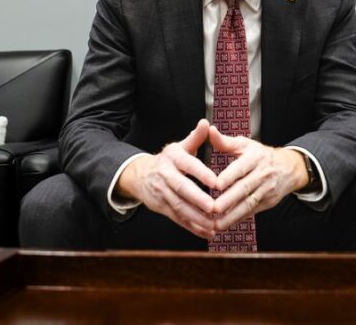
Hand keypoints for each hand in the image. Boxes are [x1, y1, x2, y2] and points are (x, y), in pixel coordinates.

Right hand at [116, 119, 218, 238]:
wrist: (139, 175)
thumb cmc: (168, 160)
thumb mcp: (180, 146)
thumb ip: (196, 137)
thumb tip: (206, 123)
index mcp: (173, 158)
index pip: (188, 165)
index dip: (201, 173)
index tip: (216, 182)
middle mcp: (166, 176)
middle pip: (182, 189)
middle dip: (198, 200)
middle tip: (214, 207)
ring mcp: (162, 193)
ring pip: (180, 207)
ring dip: (197, 218)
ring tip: (215, 224)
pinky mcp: (162, 208)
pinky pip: (178, 219)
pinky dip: (193, 227)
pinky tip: (208, 232)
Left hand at [209, 125, 308, 231]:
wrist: (288, 167)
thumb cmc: (260, 155)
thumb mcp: (245, 145)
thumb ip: (225, 141)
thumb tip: (209, 130)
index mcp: (255, 157)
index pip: (241, 167)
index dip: (229, 176)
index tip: (215, 184)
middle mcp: (262, 174)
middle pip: (245, 188)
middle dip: (229, 200)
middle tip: (213, 208)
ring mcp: (266, 189)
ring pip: (248, 203)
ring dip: (232, 215)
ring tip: (217, 224)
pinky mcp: (268, 202)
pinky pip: (252, 212)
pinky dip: (239, 219)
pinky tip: (226, 225)